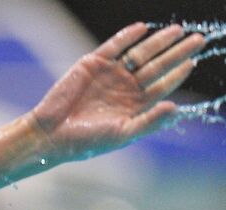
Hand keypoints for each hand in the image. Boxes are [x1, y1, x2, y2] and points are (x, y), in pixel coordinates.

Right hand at [28, 22, 204, 162]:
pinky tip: (142, 28)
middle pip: (156, 67)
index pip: (161, 87)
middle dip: (176, 53)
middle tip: (197, 40)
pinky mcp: (92, 63)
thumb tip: (176, 109)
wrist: (51, 134)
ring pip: (139, 54)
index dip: (177, 74)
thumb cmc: (85, 142)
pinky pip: (114, 46)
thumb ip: (149, 122)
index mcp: (133, 107)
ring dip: (158, 42)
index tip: (192, 62)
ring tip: (177, 31)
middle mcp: (124, 89)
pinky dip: (127, 36)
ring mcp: (109, 75)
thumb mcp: (121, 134)